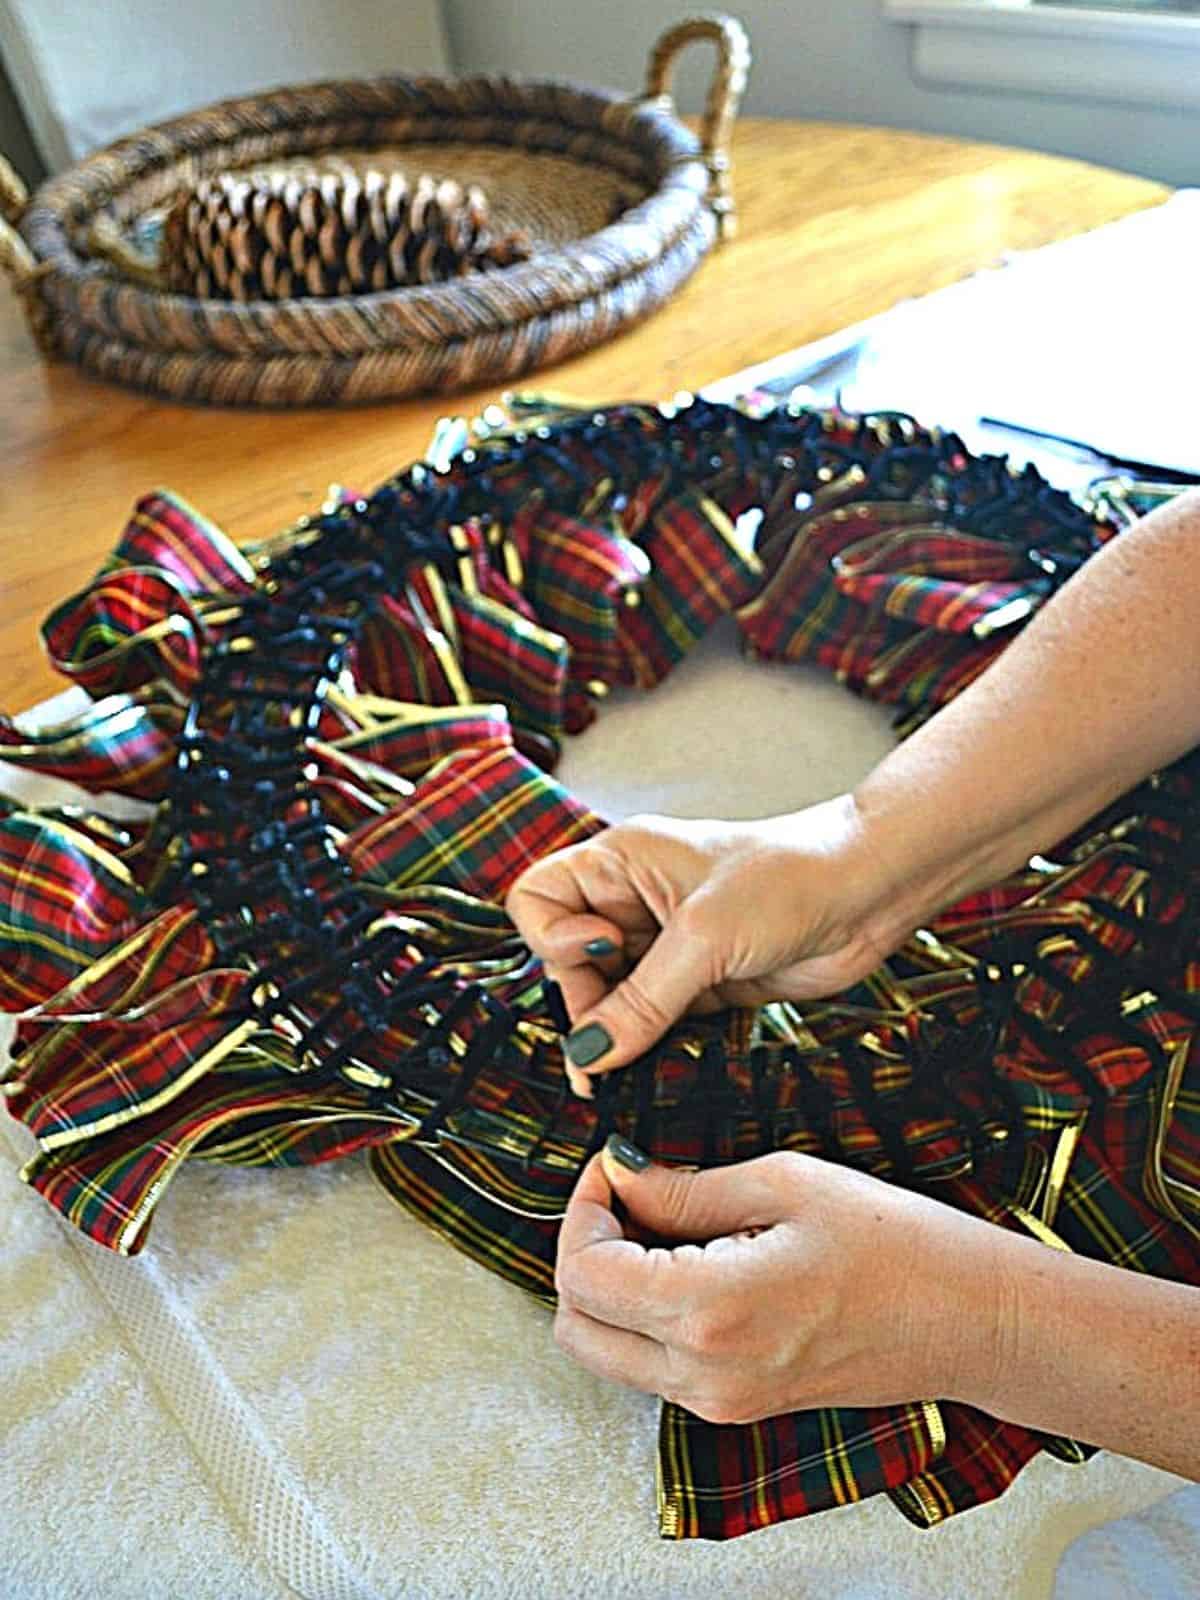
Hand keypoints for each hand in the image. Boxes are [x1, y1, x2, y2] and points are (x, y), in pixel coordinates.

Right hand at [504, 795, 908, 1091]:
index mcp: (619, 862)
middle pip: (568, 961)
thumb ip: (640, 1001)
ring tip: (625, 1073)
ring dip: (616, 1035)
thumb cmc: (788, 880)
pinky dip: (649, 1047)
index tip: (600, 955)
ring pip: (609, 998)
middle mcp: (633, 900)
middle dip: (585, 1005)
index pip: (539, 901)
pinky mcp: (700, 982)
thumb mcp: (704, 938)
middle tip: (609, 1050)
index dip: (554, 940)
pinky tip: (657, 1069)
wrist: (870, 892)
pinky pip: (651, 1021)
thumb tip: (588, 1055)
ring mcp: (666, 944)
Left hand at [553, 1140, 1006, 1423]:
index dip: (583, 1208)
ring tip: (663, 1224)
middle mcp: (702, 1374)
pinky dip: (644, 1315)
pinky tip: (691, 1261)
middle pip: (575, 1326)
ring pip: (605, 1352)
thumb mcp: (786, 1185)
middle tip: (628, 1195)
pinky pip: (651, 1366)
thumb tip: (620, 1176)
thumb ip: (685, 1190)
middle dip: (583, 1250)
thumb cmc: (897, 1244)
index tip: (616, 1166)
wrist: (971, 1322)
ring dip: (610, 1285)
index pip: (581, 1275)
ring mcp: (718, 1401)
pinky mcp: (736, 1407)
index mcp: (709, 1312)